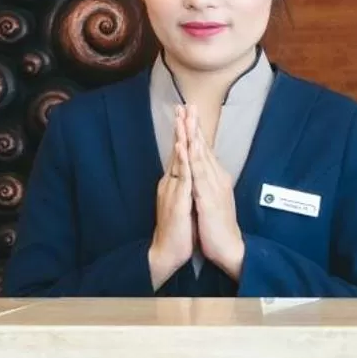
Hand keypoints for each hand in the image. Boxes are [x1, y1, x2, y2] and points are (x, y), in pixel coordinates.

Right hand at [147, 121, 194, 289]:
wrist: (168, 252)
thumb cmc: (179, 229)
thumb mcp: (184, 202)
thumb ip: (185, 186)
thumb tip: (188, 174)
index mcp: (175, 182)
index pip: (181, 153)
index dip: (185, 133)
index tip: (188, 114)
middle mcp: (171, 182)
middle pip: (177, 150)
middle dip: (181, 128)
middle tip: (184, 105)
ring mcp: (172, 190)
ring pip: (177, 159)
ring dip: (181, 138)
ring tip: (183, 118)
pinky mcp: (176, 200)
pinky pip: (180, 177)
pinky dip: (182, 161)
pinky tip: (183, 148)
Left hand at [183, 105, 244, 280]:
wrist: (230, 248)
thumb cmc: (218, 227)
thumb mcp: (212, 200)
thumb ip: (207, 184)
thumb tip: (202, 173)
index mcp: (216, 179)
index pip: (205, 150)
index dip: (197, 131)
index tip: (189, 113)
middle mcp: (217, 178)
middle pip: (204, 147)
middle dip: (195, 125)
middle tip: (188, 104)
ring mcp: (213, 187)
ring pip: (202, 156)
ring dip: (193, 136)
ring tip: (186, 118)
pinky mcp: (208, 199)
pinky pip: (198, 176)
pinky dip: (192, 159)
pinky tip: (187, 147)